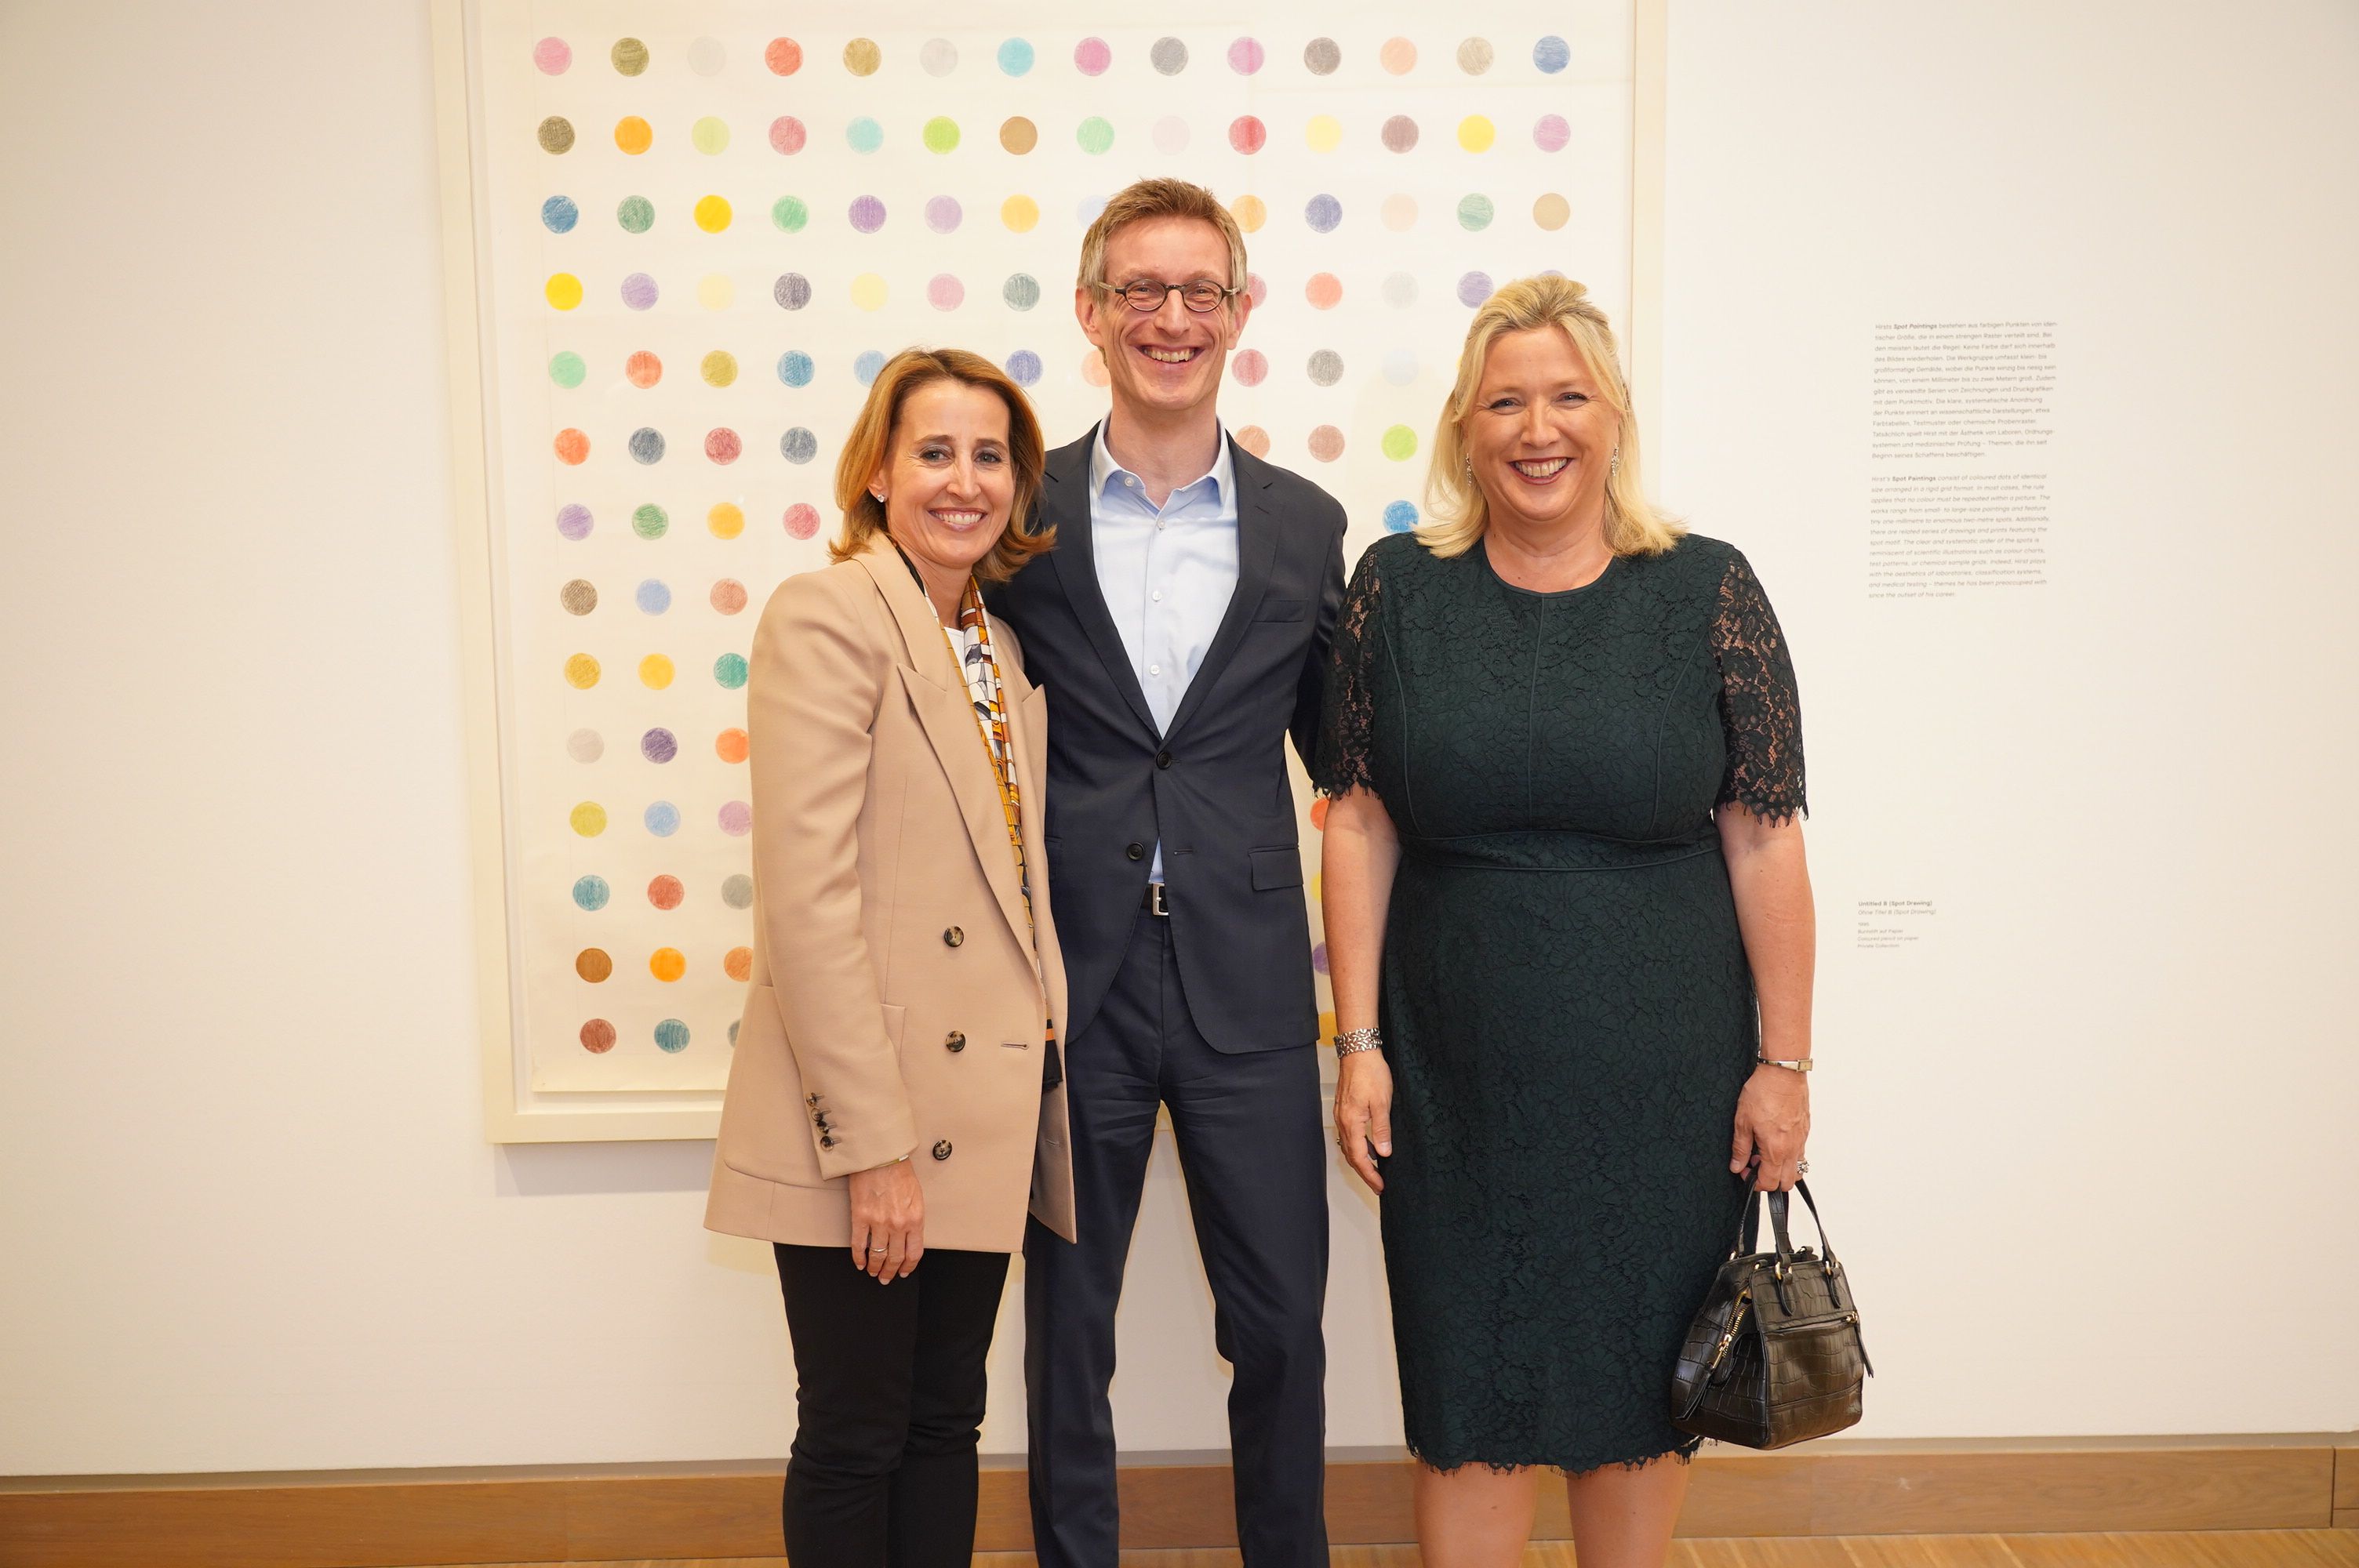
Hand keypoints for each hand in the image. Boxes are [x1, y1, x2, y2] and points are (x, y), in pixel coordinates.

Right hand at [847, 1159, 923, 1280]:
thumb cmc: (899, 1172)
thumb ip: (914, 1218)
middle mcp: (898, 1224)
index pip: (914, 1252)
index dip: (908, 1266)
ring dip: (875, 1268)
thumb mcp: (916, 1196)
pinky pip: (859, 1244)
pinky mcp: (860, 1217)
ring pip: (877, 1255)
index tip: (903, 1272)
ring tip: (873, 1272)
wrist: (881, 1156)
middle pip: (895, 1258)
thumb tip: (909, 1237)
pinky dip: (859, 1257)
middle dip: (890, 1272)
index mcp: (915, 1219)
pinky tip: (860, 1263)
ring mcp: (878, 1222)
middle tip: (886, 1278)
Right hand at [1334, 1050, 1394, 1192]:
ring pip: (1348, 1146)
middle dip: (1364, 1173)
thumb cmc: (1370, 1072)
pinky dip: (1358, 1147)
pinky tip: (1369, 1147)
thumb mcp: (1382, 1102)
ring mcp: (1341, 1115)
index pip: (1360, 1158)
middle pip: (1351, 1156)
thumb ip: (1382, 1129)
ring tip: (1374, 1171)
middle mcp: (1342, 1122)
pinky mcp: (1344, 1109)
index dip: (1370, 1174)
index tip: (1380, 1186)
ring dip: (1360, 1161)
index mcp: (1352, 1123)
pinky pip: (1348, 1135)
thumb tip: (1384, 1153)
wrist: (1358, 1051)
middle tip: (1377, 1185)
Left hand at [1730, 1063, 1809, 1190]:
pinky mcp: (1806, 1130)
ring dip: (1782, 1169)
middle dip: (1771, 1181)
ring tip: (1765, 1153)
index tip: (1744, 1171)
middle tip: (1755, 1164)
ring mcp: (1802, 1139)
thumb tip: (1737, 1166)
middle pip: (1787, 1182)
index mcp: (1776, 1150)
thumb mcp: (1742, 1121)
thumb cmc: (1764, 1092)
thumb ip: (1740, 1148)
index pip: (1770, 1183)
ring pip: (1797, 1168)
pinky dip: (1789, 1154)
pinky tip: (1775, 1139)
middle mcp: (1793, 1148)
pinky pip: (1801, 1152)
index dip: (1755, 1183)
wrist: (1783, 1073)